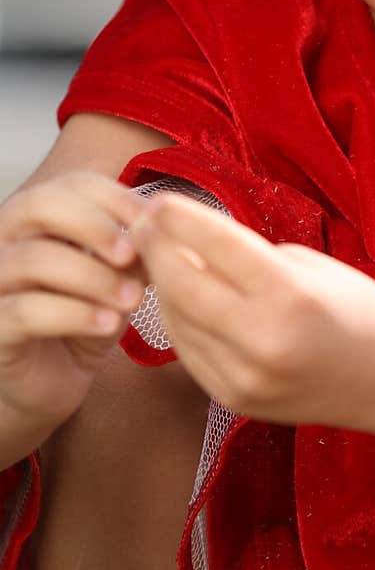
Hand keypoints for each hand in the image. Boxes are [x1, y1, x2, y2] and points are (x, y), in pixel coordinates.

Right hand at [0, 173, 147, 427]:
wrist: (49, 385)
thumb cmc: (82, 319)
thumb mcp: (116, 279)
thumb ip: (134, 251)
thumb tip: (163, 225)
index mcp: (38, 218)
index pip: (72, 184)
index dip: (114, 196)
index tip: (151, 219)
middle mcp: (5, 240)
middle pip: (39, 204)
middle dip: (94, 224)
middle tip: (132, 253)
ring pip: (34, 259)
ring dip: (93, 276)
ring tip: (133, 298)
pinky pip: (27, 310)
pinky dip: (75, 313)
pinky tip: (109, 324)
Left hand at [131, 192, 374, 430]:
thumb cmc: (356, 306)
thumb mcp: (307, 265)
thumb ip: (248, 256)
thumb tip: (189, 243)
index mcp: (289, 294)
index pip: (216, 244)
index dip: (181, 217)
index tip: (159, 199)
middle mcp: (263, 339)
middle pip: (182, 284)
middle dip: (157, 249)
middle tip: (143, 226)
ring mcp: (246, 377)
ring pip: (177, 321)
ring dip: (164, 285)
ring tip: (160, 258)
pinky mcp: (236, 400)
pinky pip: (190, 353)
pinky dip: (180, 322)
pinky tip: (180, 299)